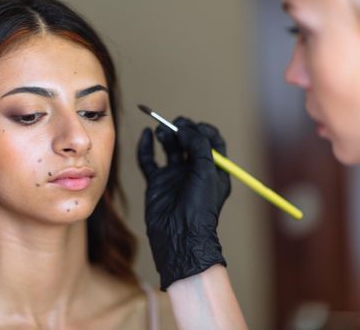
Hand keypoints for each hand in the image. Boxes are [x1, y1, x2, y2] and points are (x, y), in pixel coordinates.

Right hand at [137, 117, 230, 290]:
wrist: (179, 234)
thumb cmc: (200, 206)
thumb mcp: (206, 171)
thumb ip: (198, 145)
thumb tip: (185, 128)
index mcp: (213, 170)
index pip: (211, 142)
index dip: (203, 130)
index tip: (194, 127)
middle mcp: (194, 171)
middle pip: (188, 142)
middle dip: (182, 130)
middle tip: (176, 125)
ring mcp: (174, 177)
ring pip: (169, 148)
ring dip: (166, 136)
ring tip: (162, 131)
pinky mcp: (157, 183)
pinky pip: (149, 161)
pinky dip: (146, 147)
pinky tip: (146, 135)